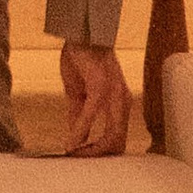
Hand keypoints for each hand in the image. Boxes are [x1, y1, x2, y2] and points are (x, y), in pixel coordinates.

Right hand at [58, 40, 130, 158]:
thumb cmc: (82, 59)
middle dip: (96, 156)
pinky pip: (92, 116)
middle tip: (76, 159)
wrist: (82, 33)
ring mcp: (114, 96)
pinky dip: (80, 131)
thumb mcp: (79, 94)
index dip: (100, 152)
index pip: (117, 138)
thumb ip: (79, 116)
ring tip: (74, 154)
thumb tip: (75, 137)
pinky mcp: (101, 88)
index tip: (80, 156)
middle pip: (118, 143)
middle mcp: (122, 102)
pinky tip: (70, 140)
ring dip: (91, 149)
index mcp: (119, 103)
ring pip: (111, 136)